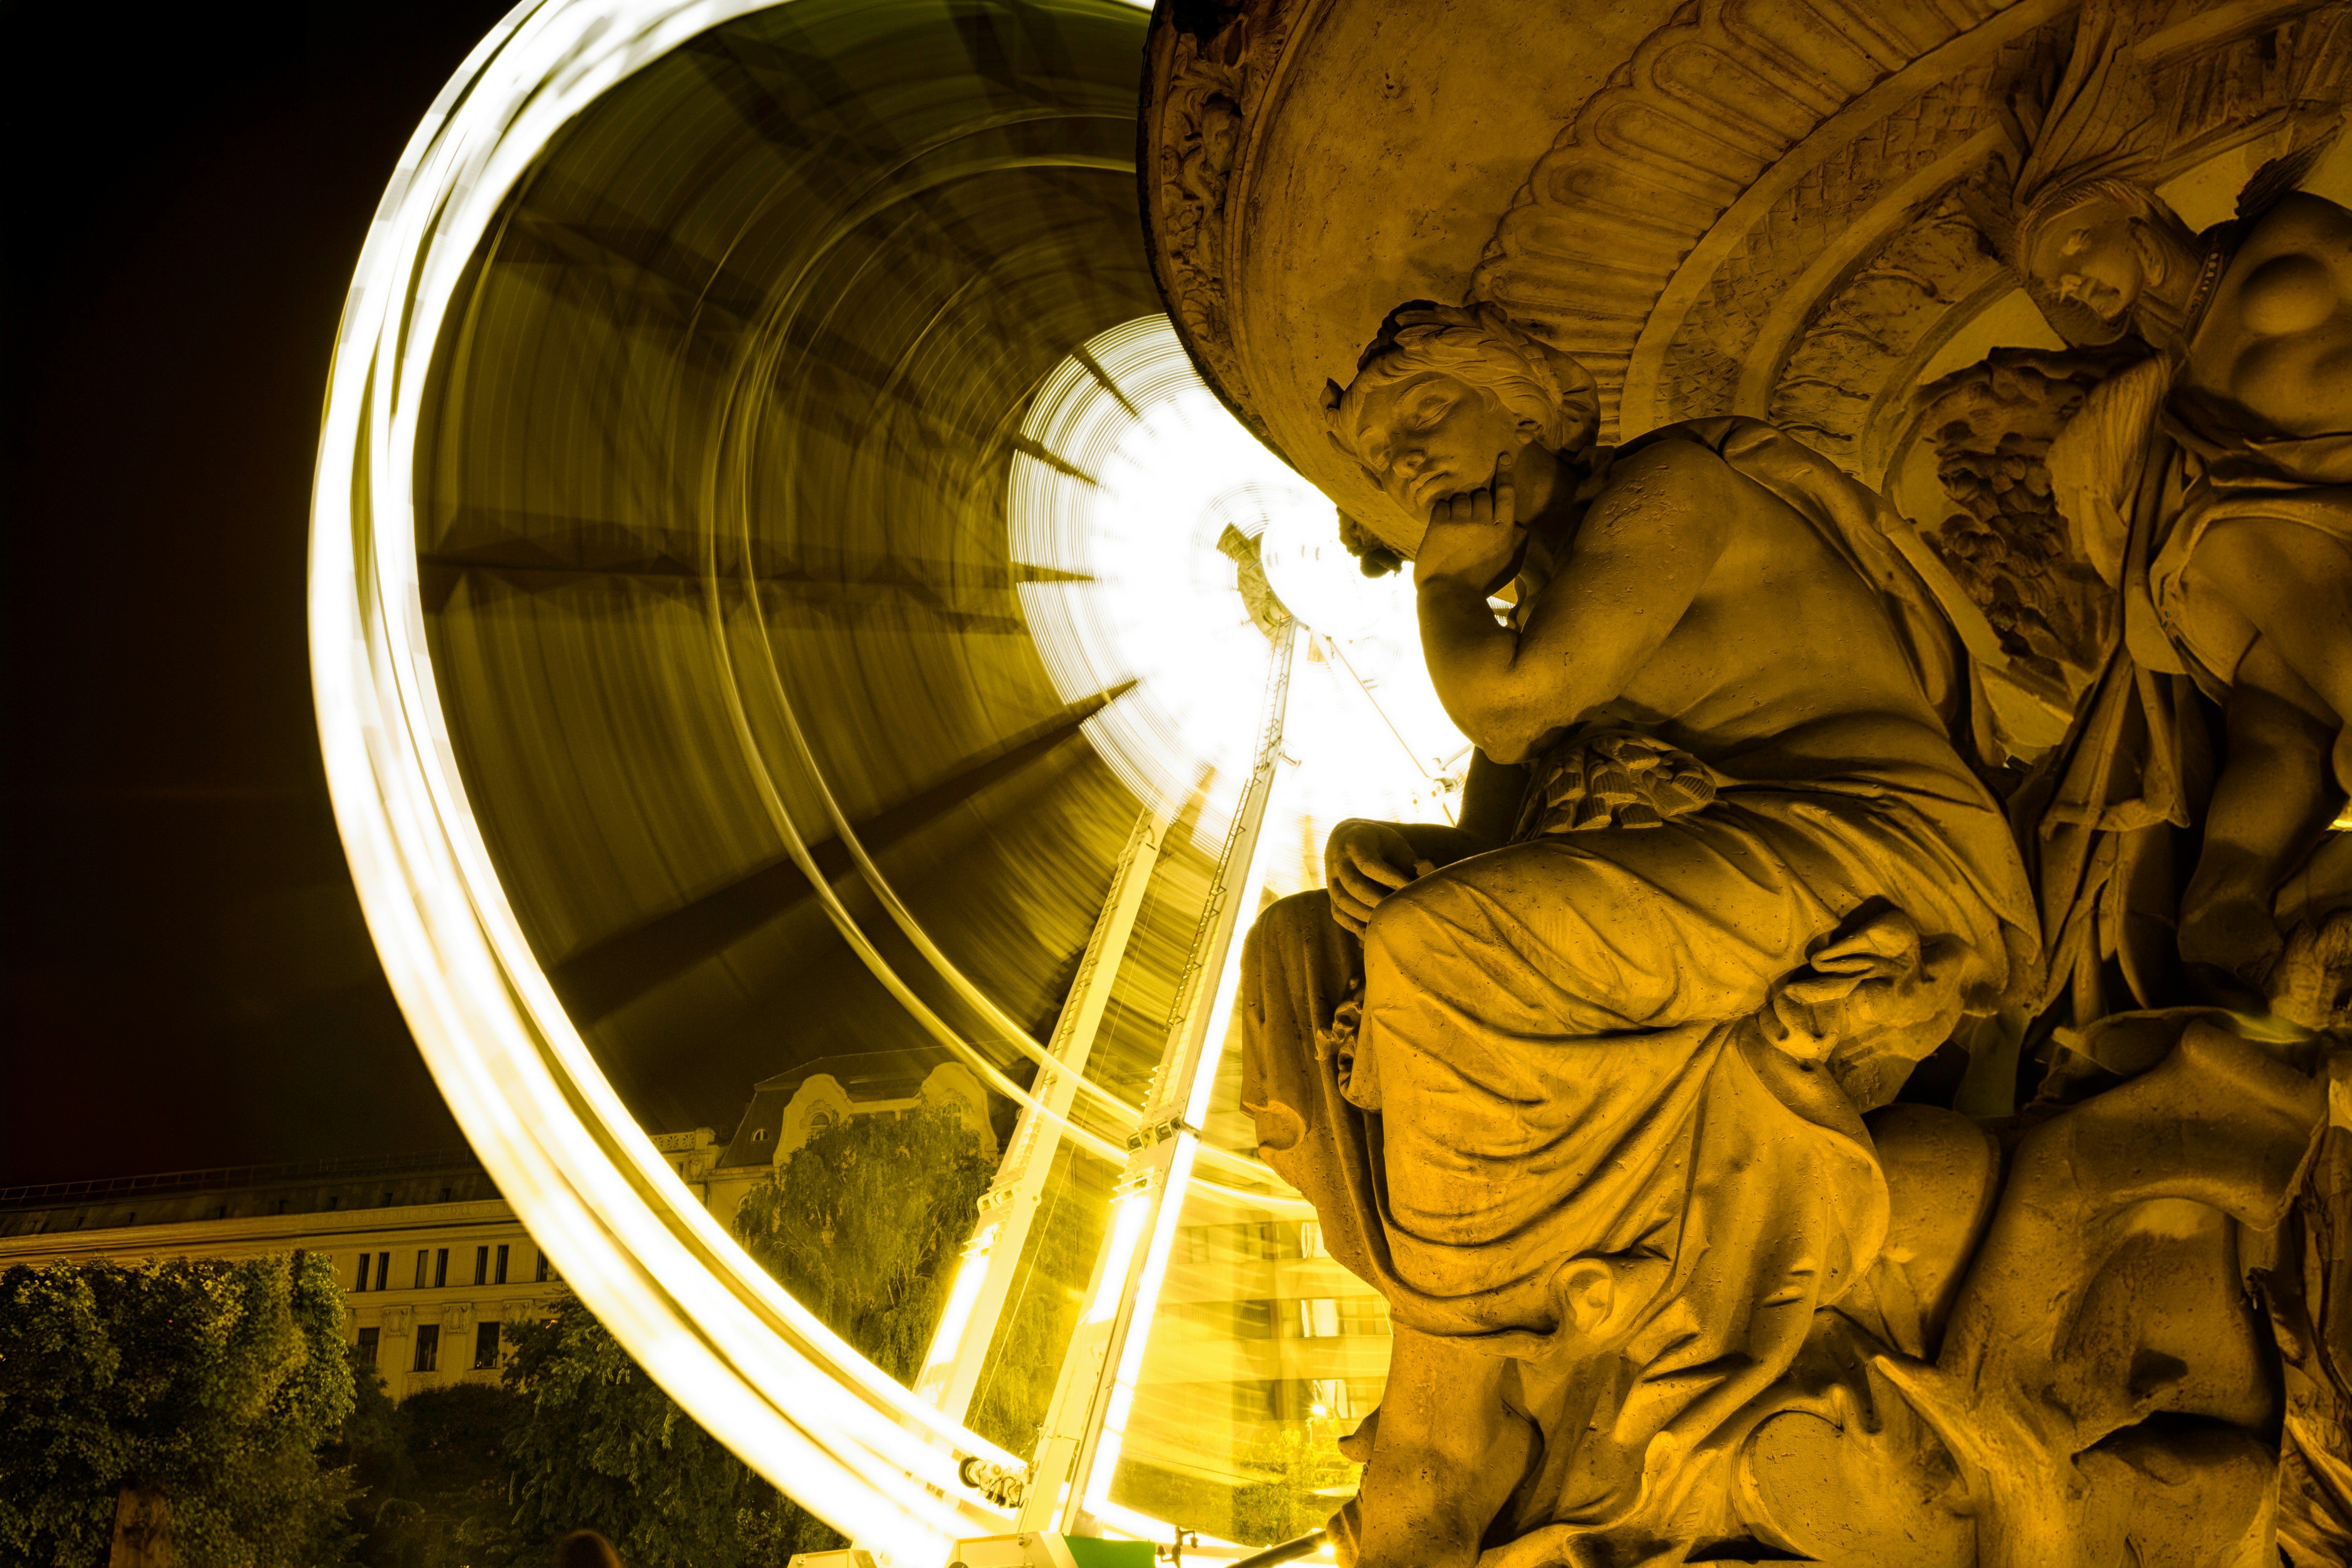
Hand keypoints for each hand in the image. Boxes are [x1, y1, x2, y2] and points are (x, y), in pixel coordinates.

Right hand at [1326, 820, 1434, 935]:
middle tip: (1401, 910)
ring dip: (1366, 914)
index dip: (1391, 878)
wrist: (1349, 840)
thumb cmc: (1382, 845)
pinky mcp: (1330, 894)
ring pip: (1343, 901)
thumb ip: (1411, 859)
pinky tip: (1372, 931)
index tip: (1411, 889)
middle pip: (1354, 884)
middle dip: (1378, 900)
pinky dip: (1354, 924)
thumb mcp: (1396, 844)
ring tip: (1389, 921)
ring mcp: (1331, 878)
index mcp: (1355, 841)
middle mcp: (1338, 860)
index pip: (1369, 864)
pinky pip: (1338, 912)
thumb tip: (1428, 871)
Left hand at [1413, 451, 1521, 591]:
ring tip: (1455, 527)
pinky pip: (1442, 504)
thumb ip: (1517, 542)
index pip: (1506, 495)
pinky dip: (1442, 511)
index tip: (1503, 457)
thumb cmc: (1481, 584)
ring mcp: (1461, 523)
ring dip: (1458, 507)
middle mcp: (1485, 523)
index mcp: (1504, 532)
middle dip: (1476, 503)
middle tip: (1469, 524)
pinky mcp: (1440, 525)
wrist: (1451, 597)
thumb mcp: (1509, 565)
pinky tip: (1442, 526)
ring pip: (1461, 497)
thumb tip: (1518, 524)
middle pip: (1482, 495)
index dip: (1505, 474)